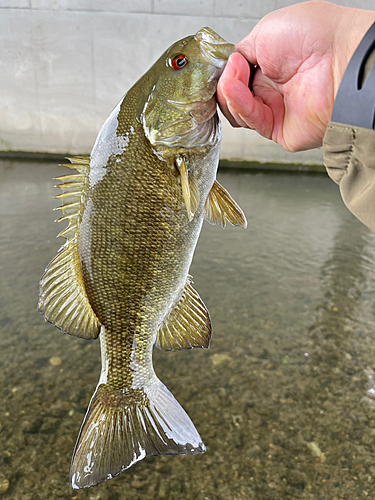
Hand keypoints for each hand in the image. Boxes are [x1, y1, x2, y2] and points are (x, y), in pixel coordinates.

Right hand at [217, 1, 374, 151]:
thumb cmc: (317, 36)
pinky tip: (234, 89)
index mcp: (272, 66)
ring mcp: (277, 110)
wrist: (340, 57)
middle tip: (231, 70)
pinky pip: (252, 122)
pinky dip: (239, 106)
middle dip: (225, 84)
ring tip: (233, 78)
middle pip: (233, 97)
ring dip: (229, 95)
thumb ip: (242, 51)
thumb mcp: (266, 31)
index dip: (226, 73)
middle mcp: (274, 90)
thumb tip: (228, 65)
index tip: (224, 64)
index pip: (236, 77)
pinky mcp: (279, 130)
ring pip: (238, 112)